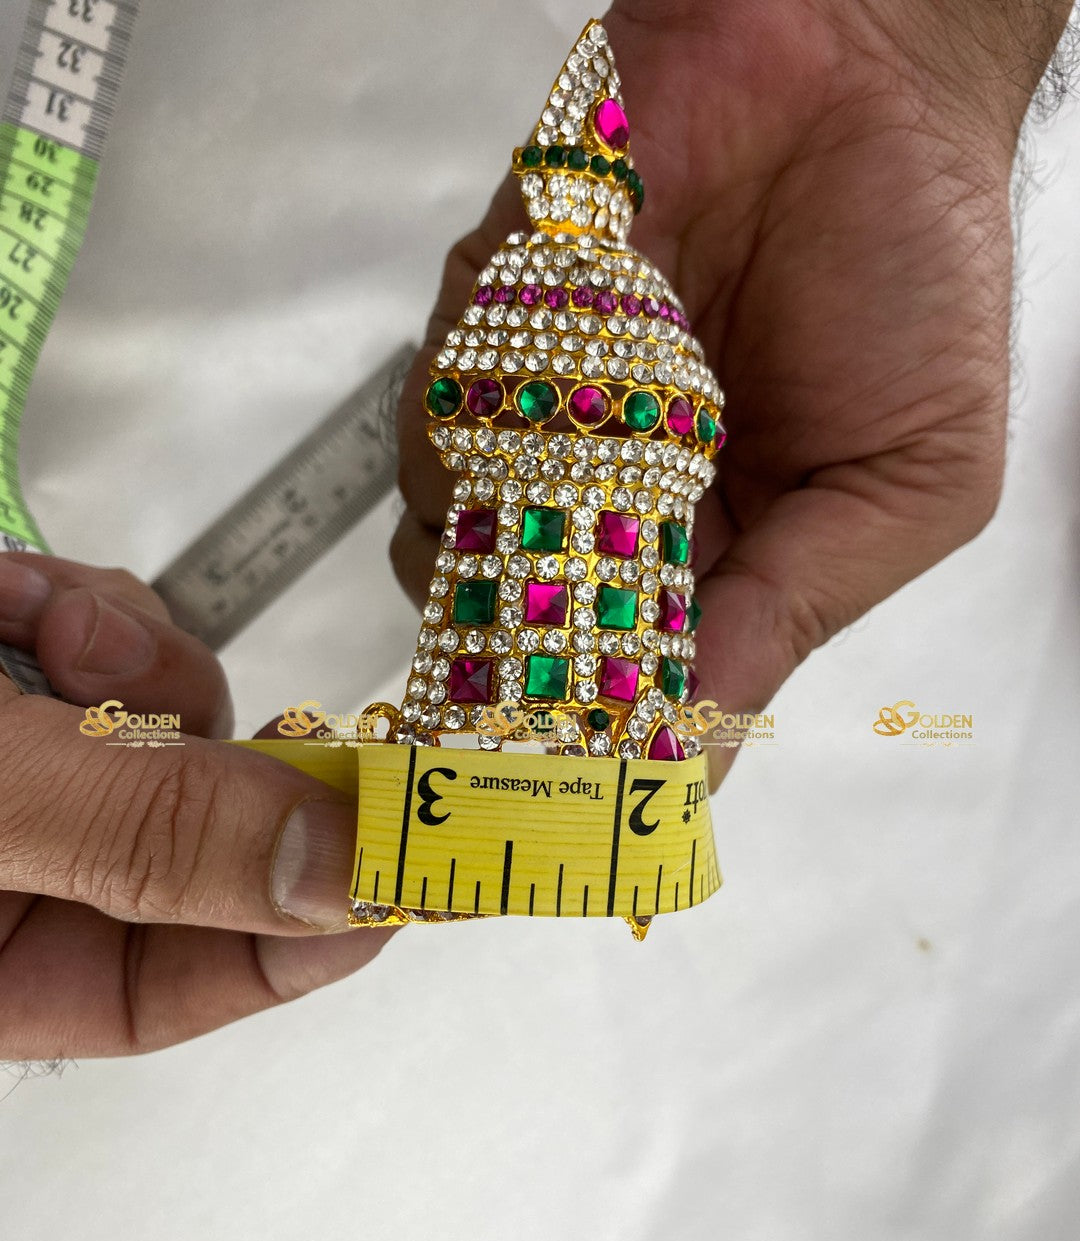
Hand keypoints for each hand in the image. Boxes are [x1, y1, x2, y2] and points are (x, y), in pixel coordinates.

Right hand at [0, 554, 386, 1059]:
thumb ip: (149, 834)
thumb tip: (341, 873)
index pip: (163, 990)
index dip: (294, 936)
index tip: (408, 870)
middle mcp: (5, 873)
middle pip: (183, 837)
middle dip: (219, 759)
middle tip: (283, 719)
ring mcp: (9, 766)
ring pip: (151, 724)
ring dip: (129, 663)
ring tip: (44, 626)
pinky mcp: (5, 671)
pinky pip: (95, 644)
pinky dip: (74, 606)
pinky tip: (13, 595)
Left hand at [391, 0, 1070, 783]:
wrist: (870, 75)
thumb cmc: (913, 285)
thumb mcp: (905, 485)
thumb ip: (791, 612)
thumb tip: (695, 742)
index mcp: (702, 558)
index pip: (612, 676)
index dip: (574, 726)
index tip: (551, 764)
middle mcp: (603, 498)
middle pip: (500, 617)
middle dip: (505, 635)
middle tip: (542, 613)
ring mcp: (538, 407)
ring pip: (445, 515)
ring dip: (499, 500)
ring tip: (611, 416)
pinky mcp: (494, 311)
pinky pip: (439, 388)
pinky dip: (489, 381)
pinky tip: (598, 324)